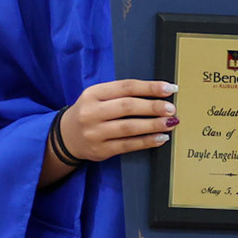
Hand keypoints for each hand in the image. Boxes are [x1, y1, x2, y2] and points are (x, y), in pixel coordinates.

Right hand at [59, 78, 177, 161]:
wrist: (65, 137)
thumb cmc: (89, 112)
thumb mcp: (98, 96)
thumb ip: (122, 93)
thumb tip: (157, 93)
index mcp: (93, 93)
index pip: (126, 87)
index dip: (150, 87)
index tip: (169, 88)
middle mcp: (91, 112)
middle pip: (128, 107)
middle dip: (153, 107)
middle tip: (171, 108)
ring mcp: (95, 133)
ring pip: (129, 127)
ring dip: (153, 125)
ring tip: (170, 122)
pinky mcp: (100, 151)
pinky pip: (127, 145)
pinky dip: (146, 141)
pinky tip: (160, 138)